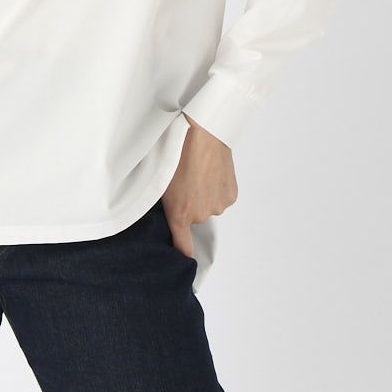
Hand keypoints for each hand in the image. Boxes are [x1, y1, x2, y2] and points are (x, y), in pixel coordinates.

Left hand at [161, 113, 237, 259]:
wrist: (203, 131)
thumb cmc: (177, 149)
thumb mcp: (160, 177)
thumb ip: (165, 201)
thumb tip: (166, 208)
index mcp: (179, 213)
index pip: (183, 247)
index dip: (181, 253)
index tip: (181, 260)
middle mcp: (200, 215)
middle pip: (195, 218)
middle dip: (191, 204)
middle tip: (186, 181)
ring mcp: (217, 206)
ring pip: (210, 206)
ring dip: (205, 195)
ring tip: (199, 171)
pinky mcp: (231, 196)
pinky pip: (222, 197)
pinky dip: (218, 188)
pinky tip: (212, 171)